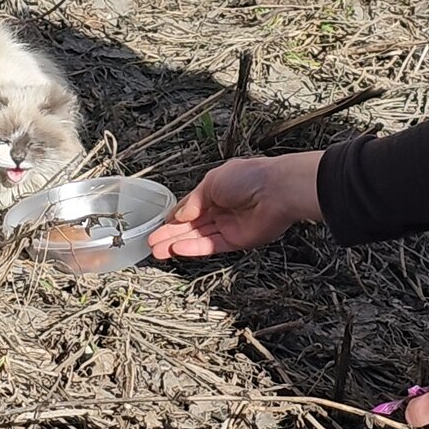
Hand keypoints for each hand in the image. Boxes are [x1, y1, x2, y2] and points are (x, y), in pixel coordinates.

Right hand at [148, 151, 323, 258]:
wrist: (276, 191)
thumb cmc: (249, 177)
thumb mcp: (212, 181)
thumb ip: (194, 200)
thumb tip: (180, 214)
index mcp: (217, 190)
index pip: (190, 206)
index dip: (174, 216)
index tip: (157, 225)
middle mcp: (222, 209)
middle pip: (191, 225)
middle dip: (170, 234)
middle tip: (151, 243)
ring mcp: (229, 226)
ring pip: (198, 237)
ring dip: (177, 243)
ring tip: (157, 250)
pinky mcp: (237, 241)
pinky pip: (211, 246)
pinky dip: (193, 248)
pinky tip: (177, 250)